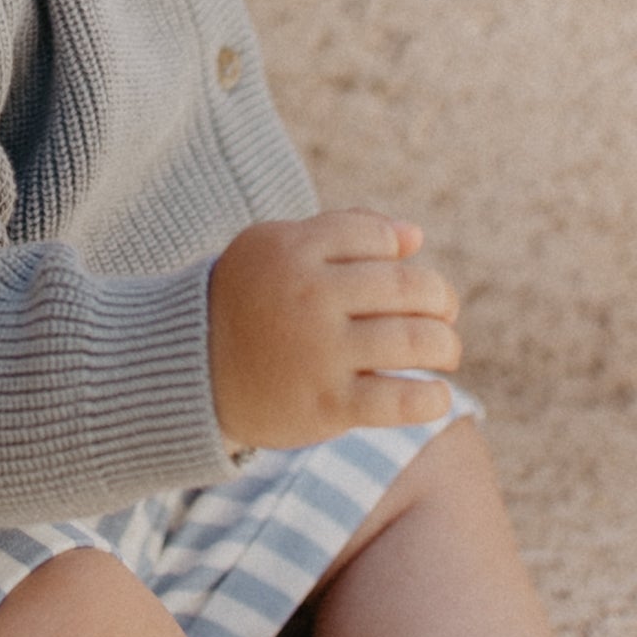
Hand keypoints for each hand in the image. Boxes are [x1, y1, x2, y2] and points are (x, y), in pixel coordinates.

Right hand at [209, 211, 462, 450]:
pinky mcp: (326, 405)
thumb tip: (415, 238)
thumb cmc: (249, 303)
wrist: (190, 375)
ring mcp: (318, 352)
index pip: (379, 239)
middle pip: (408, 287)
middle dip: (441, 300)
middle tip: (445, 314)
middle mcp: (309, 296)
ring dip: (445, 346)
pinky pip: (400, 400)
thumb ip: (343, 230)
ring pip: (414, 341)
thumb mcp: (277, 249)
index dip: (400, 255)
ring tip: (446, 352)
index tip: (402, 276)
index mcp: (295, 249)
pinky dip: (430, 399)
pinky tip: (437, 397)